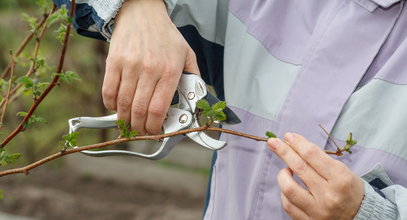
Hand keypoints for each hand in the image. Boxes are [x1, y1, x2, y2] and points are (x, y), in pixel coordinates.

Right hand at [103, 0, 199, 133]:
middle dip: (139, 128)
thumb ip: (193, 78)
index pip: (159, 108)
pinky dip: (111, 105)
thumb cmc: (165, 36)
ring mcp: (129, 65)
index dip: (155, 127)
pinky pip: (108, 91)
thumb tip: (195, 100)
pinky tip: (116, 108)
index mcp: (170, 70)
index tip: (154, 132)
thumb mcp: (187, 54)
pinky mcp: (113, 61)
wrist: (143, 13)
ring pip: (123, 104)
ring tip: (128, 123)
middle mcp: (149, 69)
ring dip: (124, 119)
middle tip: (140, 131)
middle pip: (139, 110)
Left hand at [267, 133, 363, 219]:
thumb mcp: (343, 171)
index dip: (297, 143)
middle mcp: (329, 195)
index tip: (288, 136)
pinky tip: (288, 186)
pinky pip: (288, 204)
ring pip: (289, 188)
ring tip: (285, 169)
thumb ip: (320, 159)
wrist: (362, 217)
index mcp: (340, 179)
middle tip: (273, 142)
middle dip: (284, 151)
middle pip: (299, 167)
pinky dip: (284, 192)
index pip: (312, 155)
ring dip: (283, 174)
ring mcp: (318, 210)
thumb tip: (294, 145)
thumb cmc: (349, 190)